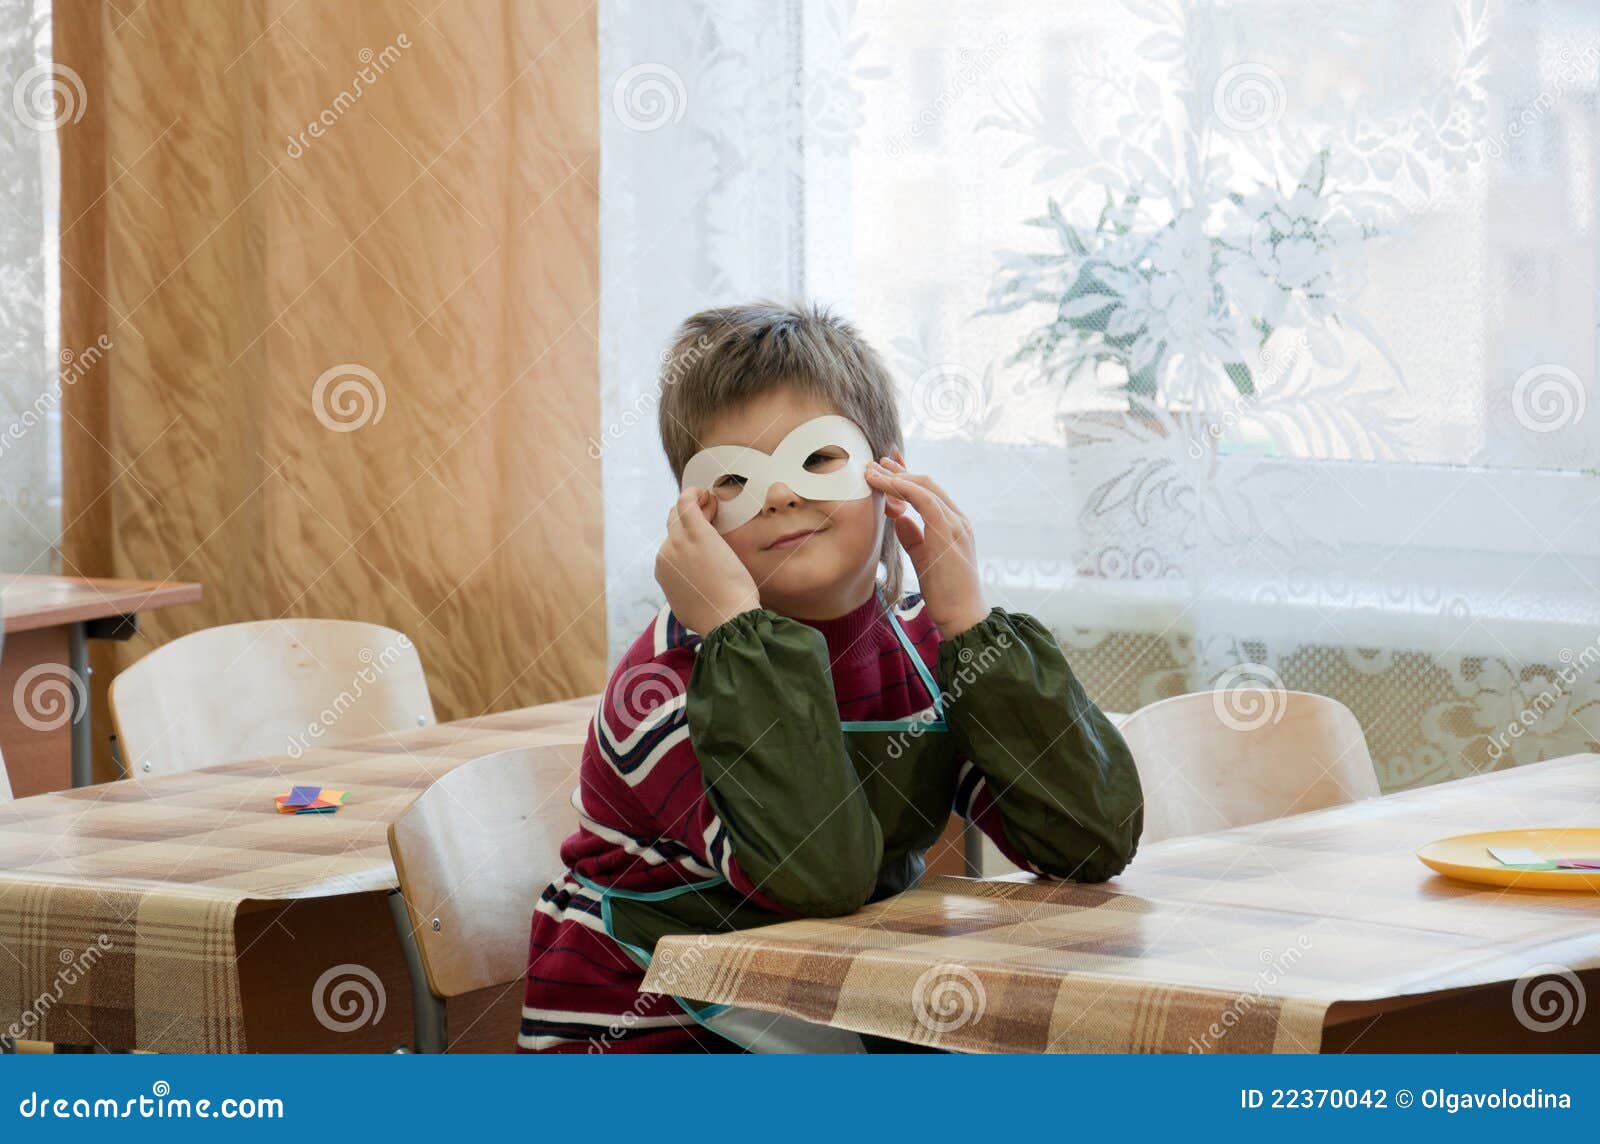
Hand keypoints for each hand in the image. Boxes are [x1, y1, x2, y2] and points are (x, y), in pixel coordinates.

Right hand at [655, 487, 762, 635]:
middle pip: (673, 525)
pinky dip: (695, 494)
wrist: (726, 618)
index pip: (671, 545)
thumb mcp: (691, 608)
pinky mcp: (695, 532)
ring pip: (679, 512)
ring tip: (714, 507)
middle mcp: (665, 554)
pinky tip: (708, 495)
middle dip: (691, 518)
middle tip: (713, 517)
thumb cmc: (717, 617)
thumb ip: (686, 595)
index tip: (709, 539)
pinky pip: (687, 501)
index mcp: (664, 572)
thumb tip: (690, 593)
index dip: (689, 538)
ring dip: (696, 506)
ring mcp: (677, 543)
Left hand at [864, 451, 989, 638]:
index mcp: (953, 523)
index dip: (905, 476)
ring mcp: (956, 523)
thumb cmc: (944, 592)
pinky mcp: (949, 532)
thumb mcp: (923, 557)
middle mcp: (957, 518)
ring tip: (872, 472)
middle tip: (872, 463)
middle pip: (926, 482)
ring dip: (895, 477)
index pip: (928, 490)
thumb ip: (912, 535)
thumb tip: (897, 518)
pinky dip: (905, 489)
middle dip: (897, 471)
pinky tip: (886, 485)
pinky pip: (925, 501)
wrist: (962, 615)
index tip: (883, 467)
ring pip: (924, 487)